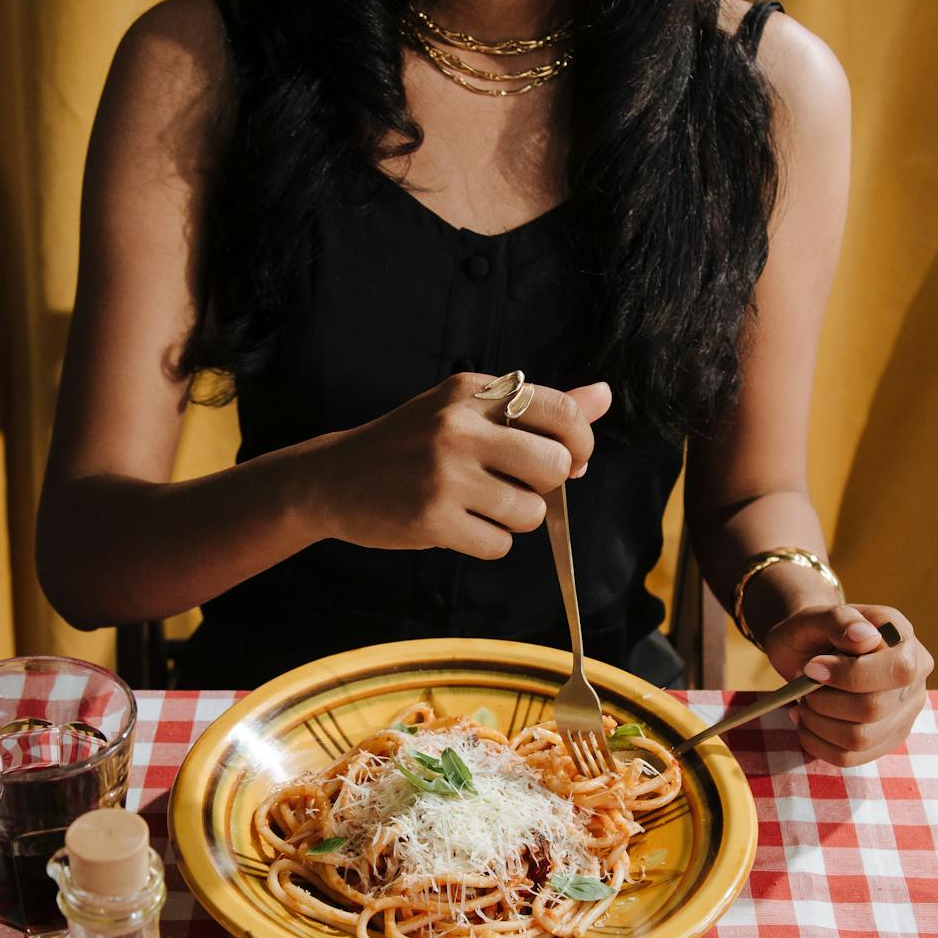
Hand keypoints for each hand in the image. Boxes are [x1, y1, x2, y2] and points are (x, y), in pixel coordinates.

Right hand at [307, 373, 612, 558]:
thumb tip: (604, 395)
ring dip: (515, 520)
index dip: (580, 443)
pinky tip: (458, 525)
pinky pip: (499, 545)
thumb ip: (536, 409)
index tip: (570, 460)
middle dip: (546, 486)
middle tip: (516, 486)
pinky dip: (487, 543)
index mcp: (472, 392)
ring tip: (479, 507)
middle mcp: (458, 426)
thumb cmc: (410, 445)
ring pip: (529, 512)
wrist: (334, 478)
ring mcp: (444, 474)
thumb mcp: (464, 411)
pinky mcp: (431, 518)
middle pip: (555, 465)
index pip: (561, 411)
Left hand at [762, 603, 932, 766]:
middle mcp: (914, 682)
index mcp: (905, 643)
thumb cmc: (814, 632)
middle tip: (804, 684)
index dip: (849, 675)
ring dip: (817, 723)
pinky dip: (816, 742)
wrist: (809, 651)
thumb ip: (840, 619)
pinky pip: (849, 758)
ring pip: (859, 739)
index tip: (811, 667)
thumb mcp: (817, 616)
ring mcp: (903, 716)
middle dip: (824, 700)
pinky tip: (805, 722)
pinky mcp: (884, 741)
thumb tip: (865, 637)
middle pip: (873, 709)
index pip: (897, 672)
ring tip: (803, 703)